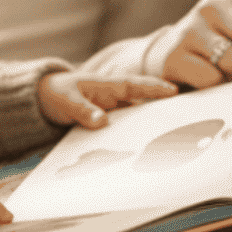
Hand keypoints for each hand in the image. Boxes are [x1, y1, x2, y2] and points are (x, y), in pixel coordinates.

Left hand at [38, 71, 177, 127]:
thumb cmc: (56, 94)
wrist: (44, 99)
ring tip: (174, 135)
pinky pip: (127, 126)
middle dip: (164, 106)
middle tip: (187, 115)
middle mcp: (115, 96)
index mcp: (107, 85)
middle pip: (144, 101)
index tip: (173, 91)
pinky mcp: (110, 121)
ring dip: (152, 123)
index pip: (134, 85)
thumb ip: (83, 111)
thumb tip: (102, 121)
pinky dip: (137, 133)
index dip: (154, 88)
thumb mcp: (66, 101)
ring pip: (138, 115)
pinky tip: (147, 147)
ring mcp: (114, 108)